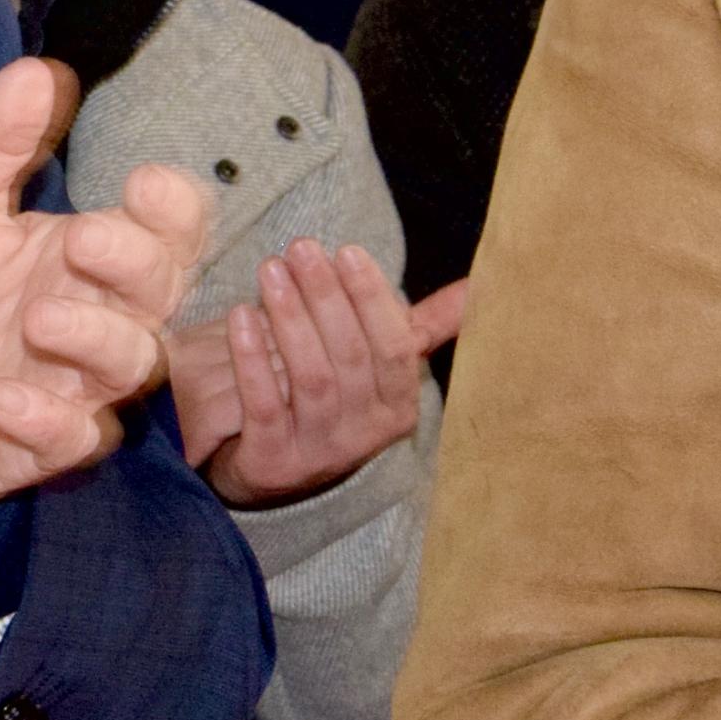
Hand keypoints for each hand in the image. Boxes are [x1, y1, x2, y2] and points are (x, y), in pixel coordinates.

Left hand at [0, 59, 209, 560]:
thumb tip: (40, 70)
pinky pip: (72, 442)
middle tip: (85, 241)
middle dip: (136, 263)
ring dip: (94, 338)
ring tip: (40, 318)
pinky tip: (5, 399)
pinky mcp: (36, 450)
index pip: (166, 228)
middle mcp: (97, 320)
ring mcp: (74, 388)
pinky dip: (49, 423)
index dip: (170, 207)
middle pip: (161, 290)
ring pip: (130, 366)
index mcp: (86, 258)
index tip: (141, 180)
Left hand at [170, 250, 466, 506]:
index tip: (348, 251)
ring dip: (290, 318)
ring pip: (312, 377)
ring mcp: (320, 452)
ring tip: (271, 270)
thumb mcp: (378, 370)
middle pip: (350, 356)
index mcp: (398, 405)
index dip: (372, 298)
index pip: (395, 347)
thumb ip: (420, 327)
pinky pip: (265, 405)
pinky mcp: (273, 462)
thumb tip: (480, 283)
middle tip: (300, 248)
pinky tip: (240, 317)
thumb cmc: (330, 400)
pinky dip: (253, 359)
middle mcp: (366, 433)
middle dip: (325, 296)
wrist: (271, 471)